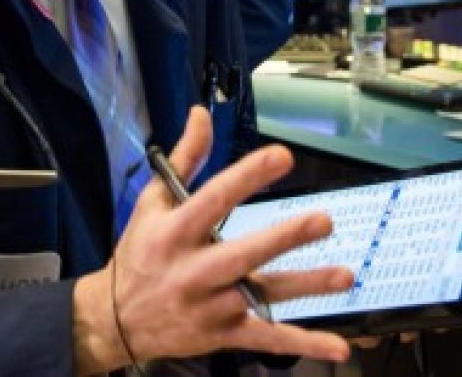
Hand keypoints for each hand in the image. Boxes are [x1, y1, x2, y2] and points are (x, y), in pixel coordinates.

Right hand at [72, 107, 353, 371]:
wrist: (116, 319)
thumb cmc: (139, 253)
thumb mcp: (151, 203)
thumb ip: (184, 159)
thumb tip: (201, 114)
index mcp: (173, 233)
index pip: (212, 199)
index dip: (247, 176)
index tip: (282, 156)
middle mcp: (191, 271)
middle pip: (242, 254)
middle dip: (283, 238)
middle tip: (321, 220)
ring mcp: (210, 306)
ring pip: (262, 296)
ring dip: (305, 286)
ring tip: (344, 276)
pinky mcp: (224, 335)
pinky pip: (267, 339)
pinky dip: (304, 345)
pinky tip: (337, 347)